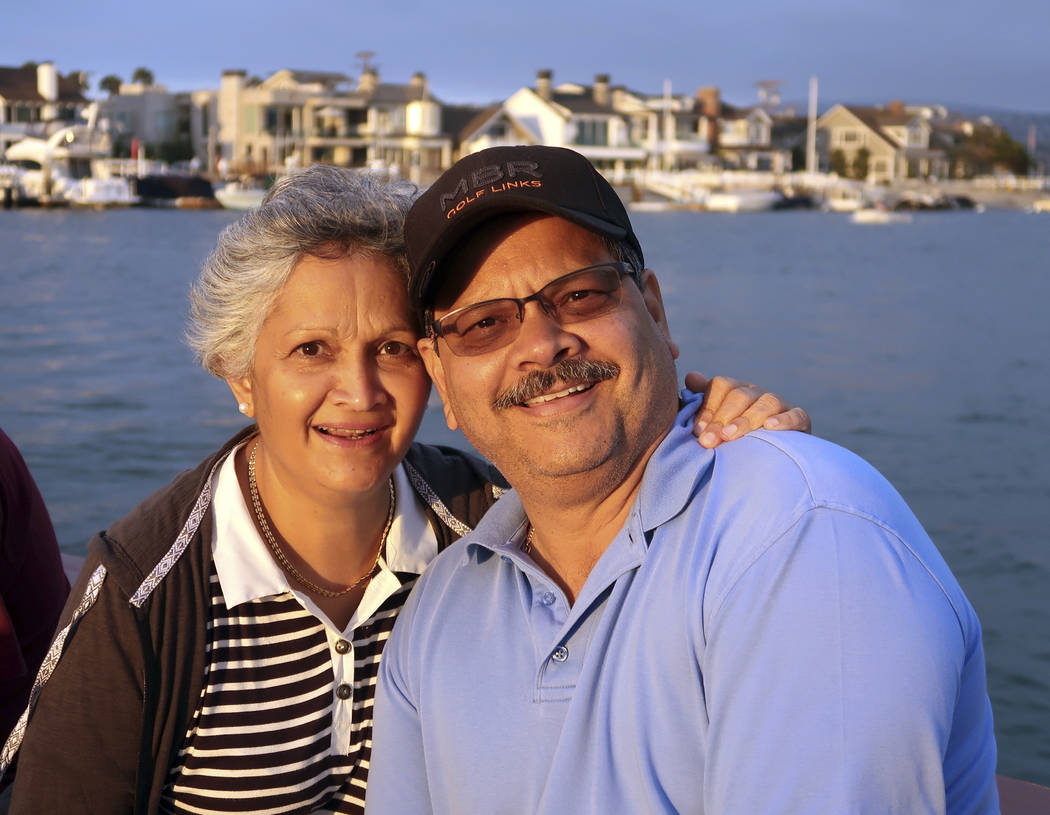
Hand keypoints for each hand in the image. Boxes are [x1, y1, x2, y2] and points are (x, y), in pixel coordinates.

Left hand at [684, 372, 810, 448]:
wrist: (771, 460)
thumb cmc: (735, 441)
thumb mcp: (716, 422)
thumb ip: (702, 401)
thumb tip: (691, 377)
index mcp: (736, 390)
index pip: (721, 386)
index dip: (708, 407)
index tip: (697, 431)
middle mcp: (757, 393)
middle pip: (740, 395)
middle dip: (722, 418)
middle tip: (708, 441)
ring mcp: (780, 404)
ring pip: (766, 403)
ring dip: (747, 419)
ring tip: (731, 436)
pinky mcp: (800, 419)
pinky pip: (795, 415)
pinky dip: (783, 420)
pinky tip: (769, 427)